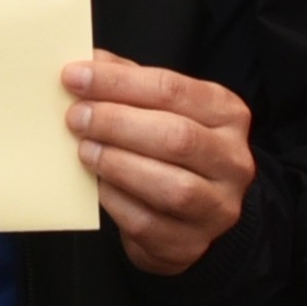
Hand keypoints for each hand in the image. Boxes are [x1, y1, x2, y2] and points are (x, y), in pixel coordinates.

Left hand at [64, 54, 252, 273]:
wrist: (191, 214)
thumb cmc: (171, 151)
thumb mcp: (160, 109)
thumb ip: (128, 84)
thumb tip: (86, 62)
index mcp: (227, 114)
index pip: (172, 89)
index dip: (118, 82)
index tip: (74, 77)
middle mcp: (232, 160)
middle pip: (176, 137)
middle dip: (117, 123)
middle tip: (76, 117)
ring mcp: (217, 206)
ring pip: (171, 186)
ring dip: (118, 164)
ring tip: (85, 150)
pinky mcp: (190, 243)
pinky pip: (148, 222)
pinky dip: (116, 200)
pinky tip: (96, 185)